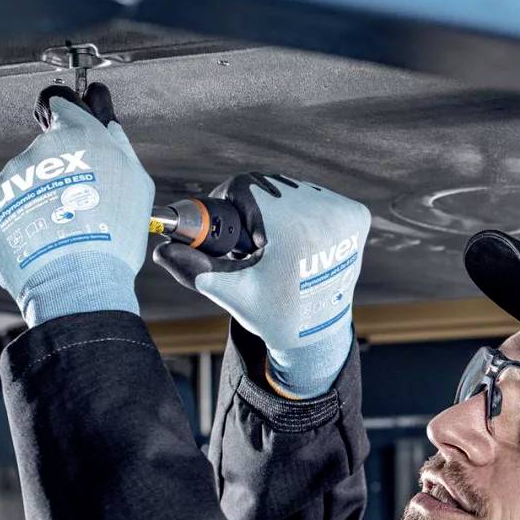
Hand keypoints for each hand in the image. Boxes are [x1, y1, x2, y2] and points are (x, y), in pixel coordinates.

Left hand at [0, 94, 154, 326]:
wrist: (76, 284)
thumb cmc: (113, 236)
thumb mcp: (137, 185)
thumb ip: (120, 146)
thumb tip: (108, 126)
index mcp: (75, 135)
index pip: (61, 103)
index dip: (68, 115)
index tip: (70, 127)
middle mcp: (37, 149)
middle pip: (46, 150)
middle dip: (59, 169)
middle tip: (79, 203)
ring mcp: (9, 176)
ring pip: (25, 179)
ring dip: (38, 196)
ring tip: (60, 229)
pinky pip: (5, 204)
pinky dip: (18, 217)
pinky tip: (40, 237)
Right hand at [153, 173, 369, 397]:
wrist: (320, 334)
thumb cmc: (275, 315)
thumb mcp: (231, 292)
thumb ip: (195, 268)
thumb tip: (162, 251)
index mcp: (293, 226)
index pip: (243, 187)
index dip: (226, 207)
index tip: (229, 236)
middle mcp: (325, 211)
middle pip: (268, 185)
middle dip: (252, 211)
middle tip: (252, 247)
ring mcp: (344, 211)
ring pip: (291, 189)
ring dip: (277, 209)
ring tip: (276, 248)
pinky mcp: (356, 215)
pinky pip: (315, 198)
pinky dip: (302, 214)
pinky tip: (298, 243)